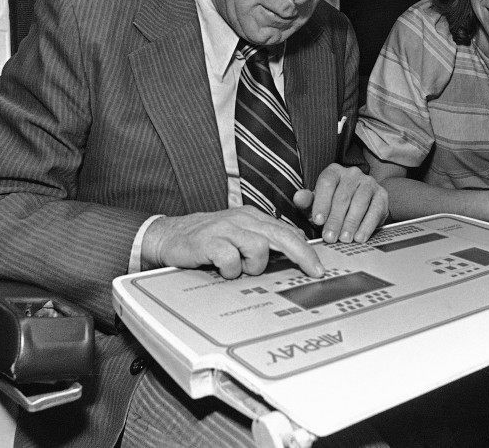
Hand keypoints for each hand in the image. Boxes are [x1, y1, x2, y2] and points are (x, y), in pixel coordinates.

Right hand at [144, 207, 323, 278]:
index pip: (287, 231)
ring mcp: (226, 228)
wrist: (170, 236)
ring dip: (254, 265)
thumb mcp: (239, 235)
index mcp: (253, 217)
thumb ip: (264, 240)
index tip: (318, 267)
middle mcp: (242, 219)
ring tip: (240, 269)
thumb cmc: (208, 239)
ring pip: (259, 247)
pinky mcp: (209, 241)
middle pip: (281, 236)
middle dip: (302, 255)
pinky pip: (231, 259)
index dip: (306, 249)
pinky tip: (222, 270)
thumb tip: (294, 249)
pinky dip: (230, 270)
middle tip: (315, 272)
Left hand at [299, 164, 387, 242]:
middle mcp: (352, 173)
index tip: (318, 221)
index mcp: (334, 172)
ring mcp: (369, 183)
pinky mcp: (382, 195)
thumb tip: (298, 197)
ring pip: (360, 202)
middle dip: (335, 219)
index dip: (322, 202)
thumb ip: (307, 202)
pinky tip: (360, 237)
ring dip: (351, 223)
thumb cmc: (332, 207)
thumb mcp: (317, 204)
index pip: (327, 183)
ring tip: (345, 239)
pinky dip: (367, 225)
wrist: (359, 210)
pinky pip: (375, 210)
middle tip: (330, 237)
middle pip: (343, 196)